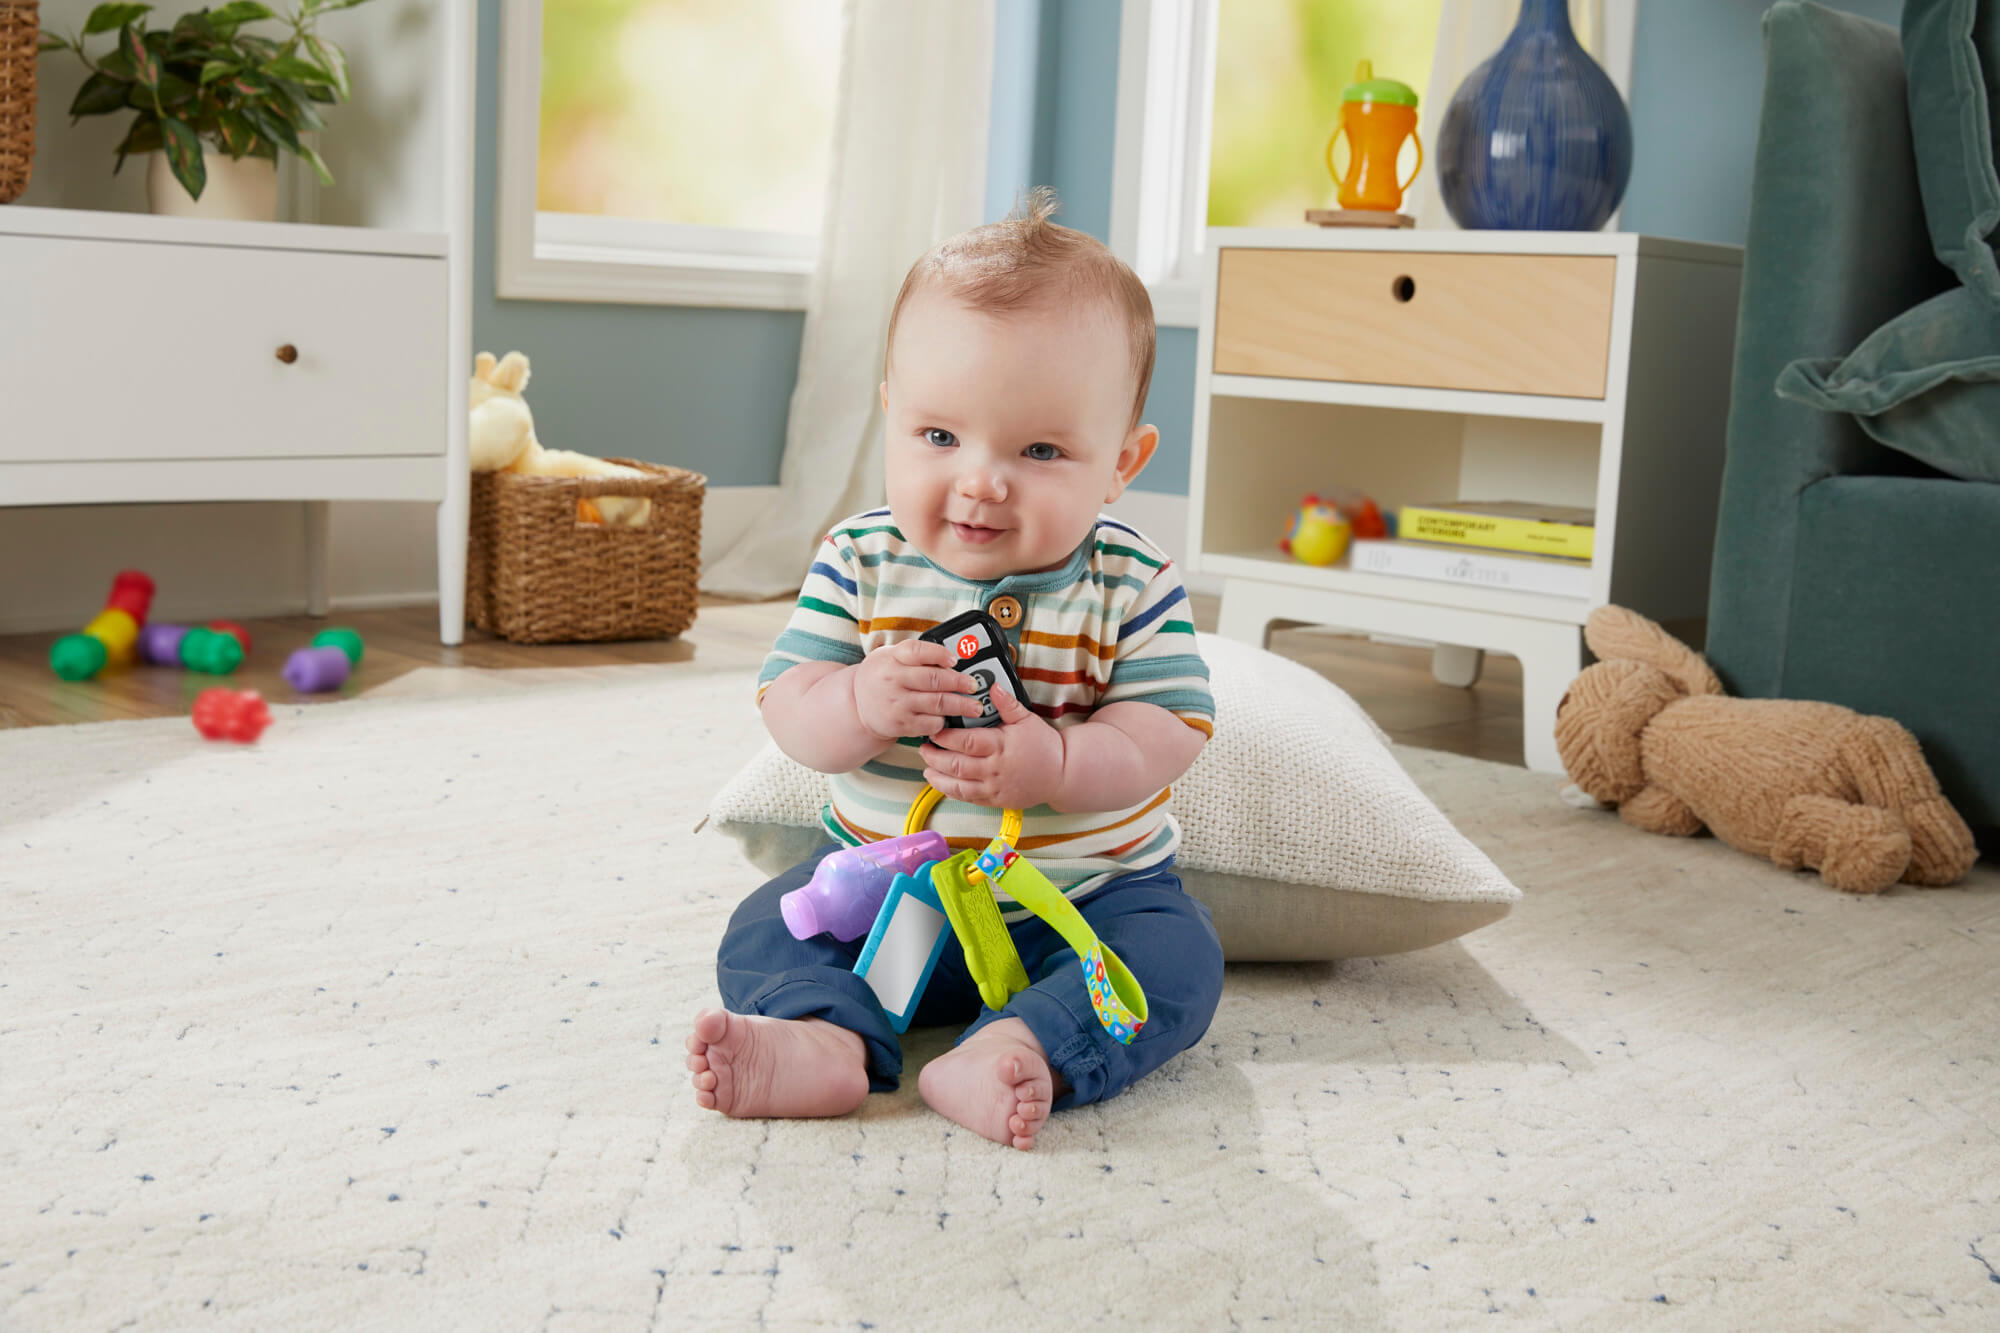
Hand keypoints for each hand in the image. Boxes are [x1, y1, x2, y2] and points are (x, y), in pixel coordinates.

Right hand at [852, 639, 983, 740]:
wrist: (857, 705)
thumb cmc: (881, 676)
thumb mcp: (890, 656)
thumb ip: (916, 654)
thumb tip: (952, 655)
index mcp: (892, 658)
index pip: (917, 651)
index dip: (939, 654)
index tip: (955, 659)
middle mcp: (892, 679)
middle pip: (933, 679)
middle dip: (960, 682)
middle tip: (974, 685)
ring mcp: (896, 703)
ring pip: (937, 703)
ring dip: (961, 705)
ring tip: (974, 706)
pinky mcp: (901, 724)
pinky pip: (930, 723)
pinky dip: (944, 721)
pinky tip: (950, 718)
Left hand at [920, 686, 1064, 810]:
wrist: (1060, 774)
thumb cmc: (1043, 745)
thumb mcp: (1027, 719)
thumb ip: (1007, 704)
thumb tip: (993, 686)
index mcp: (1000, 746)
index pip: (966, 741)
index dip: (945, 737)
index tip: (934, 729)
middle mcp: (995, 769)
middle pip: (956, 764)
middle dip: (935, 756)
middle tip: (924, 747)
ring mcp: (994, 787)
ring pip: (958, 785)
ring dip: (938, 777)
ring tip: (927, 767)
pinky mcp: (995, 800)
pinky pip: (968, 798)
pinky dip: (951, 791)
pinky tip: (941, 782)